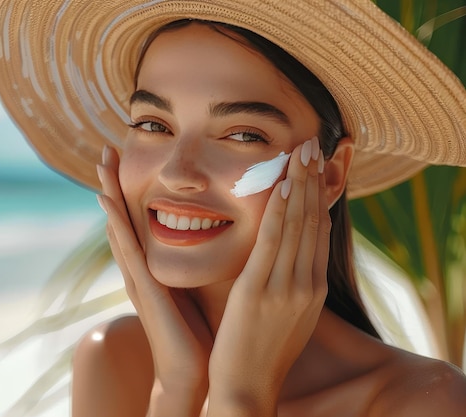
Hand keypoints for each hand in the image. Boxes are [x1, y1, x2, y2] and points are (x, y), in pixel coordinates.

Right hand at [97, 146, 211, 415]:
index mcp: (154, 264)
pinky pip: (127, 250)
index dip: (133, 190)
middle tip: (107, 149)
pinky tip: (107, 202)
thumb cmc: (197, 329)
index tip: (131, 158)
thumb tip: (217, 234)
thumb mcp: (197, 284)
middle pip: (124, 216)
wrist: (192, 370)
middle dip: (114, 183)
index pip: (141, 219)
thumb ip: (198, 260)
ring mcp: (138, 276)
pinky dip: (115, 224)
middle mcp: (140, 266)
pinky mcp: (144, 288)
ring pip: (120, 226)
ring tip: (102, 163)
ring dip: (109, 193)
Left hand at [208, 138, 329, 414]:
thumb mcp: (285, 314)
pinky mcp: (259, 291)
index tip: (319, 166)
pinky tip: (282, 184)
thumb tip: (286, 257)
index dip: (320, 196)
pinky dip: (279, 210)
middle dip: (315, 180)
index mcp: (311, 289)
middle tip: (314, 143)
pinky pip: (271, 242)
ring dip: (300, 184)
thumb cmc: (261, 352)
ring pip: (297, 225)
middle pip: (313, 221)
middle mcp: (306, 284)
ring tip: (302, 150)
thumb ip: (288, 282)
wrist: (247, 389)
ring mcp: (286, 287)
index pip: (318, 232)